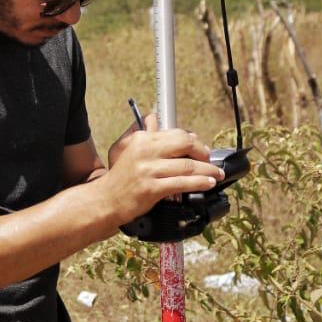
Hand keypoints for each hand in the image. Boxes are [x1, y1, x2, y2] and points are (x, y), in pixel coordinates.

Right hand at [96, 114, 223, 232]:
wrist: (105, 200)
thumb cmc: (120, 177)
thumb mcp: (128, 149)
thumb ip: (145, 134)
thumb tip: (157, 121)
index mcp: (142, 139)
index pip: (176, 133)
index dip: (194, 140)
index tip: (202, 149)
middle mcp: (146, 151)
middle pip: (185, 143)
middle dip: (203, 152)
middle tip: (210, 160)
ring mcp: (149, 170)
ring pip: (187, 166)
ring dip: (207, 170)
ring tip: (216, 174)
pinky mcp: (152, 188)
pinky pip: (182, 183)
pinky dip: (199, 182)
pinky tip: (208, 183)